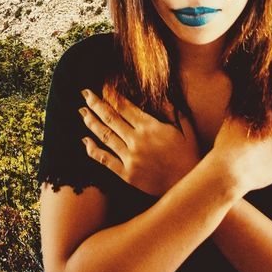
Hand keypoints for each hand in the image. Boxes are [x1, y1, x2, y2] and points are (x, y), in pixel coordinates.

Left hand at [79, 86, 200, 196]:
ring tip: (82, 111)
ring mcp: (130, 158)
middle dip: (96, 103)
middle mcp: (137, 140)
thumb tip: (162, 94)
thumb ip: (172, 111)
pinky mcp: (127, 175)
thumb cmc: (189, 155)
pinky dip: (93, 150)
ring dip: (91, 122)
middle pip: (110, 117)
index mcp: (150, 127)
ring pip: (105, 136)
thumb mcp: (186, 128)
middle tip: (85, 93)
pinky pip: (105, 160)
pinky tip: (85, 141)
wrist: (188, 185)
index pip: (124, 106)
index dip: (111, 95)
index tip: (103, 86)